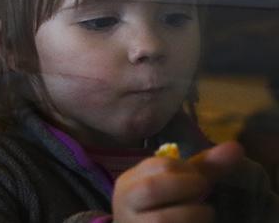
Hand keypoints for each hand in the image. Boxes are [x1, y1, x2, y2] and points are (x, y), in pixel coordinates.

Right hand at [112, 141, 244, 221]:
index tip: (197, 178)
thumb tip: (236, 147)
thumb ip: (204, 168)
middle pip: (152, 188)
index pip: (157, 165)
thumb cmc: (162, 209)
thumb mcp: (178, 186)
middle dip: (186, 188)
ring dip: (193, 214)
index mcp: (130, 181)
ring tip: (203, 214)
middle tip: (202, 193)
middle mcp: (126, 202)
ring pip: (162, 219)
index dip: (186, 170)